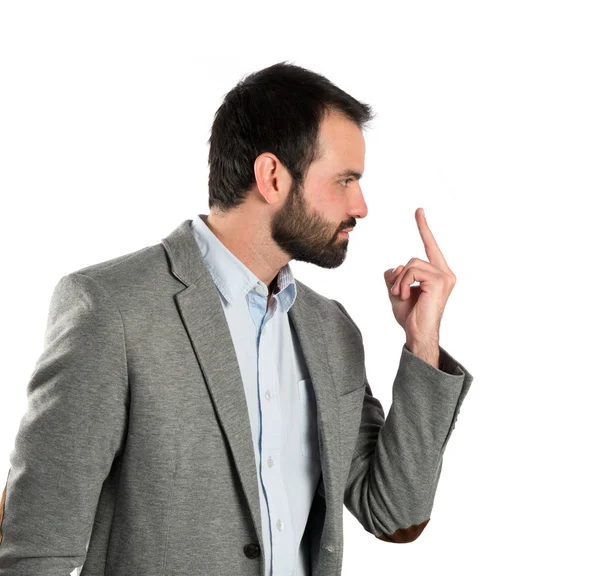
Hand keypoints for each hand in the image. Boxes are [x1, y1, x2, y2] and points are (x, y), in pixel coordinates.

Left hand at [383, 208, 455, 358]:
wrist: (417, 334)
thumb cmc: (410, 316)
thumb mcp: (397, 291)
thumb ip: (396, 275)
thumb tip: (395, 267)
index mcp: (438, 274)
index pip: (430, 247)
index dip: (423, 228)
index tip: (418, 211)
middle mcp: (445, 273)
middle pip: (413, 259)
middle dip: (399, 277)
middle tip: (398, 294)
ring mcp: (444, 277)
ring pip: (410, 264)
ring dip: (400, 281)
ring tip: (402, 296)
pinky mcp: (439, 281)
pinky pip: (411, 271)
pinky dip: (402, 284)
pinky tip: (405, 297)